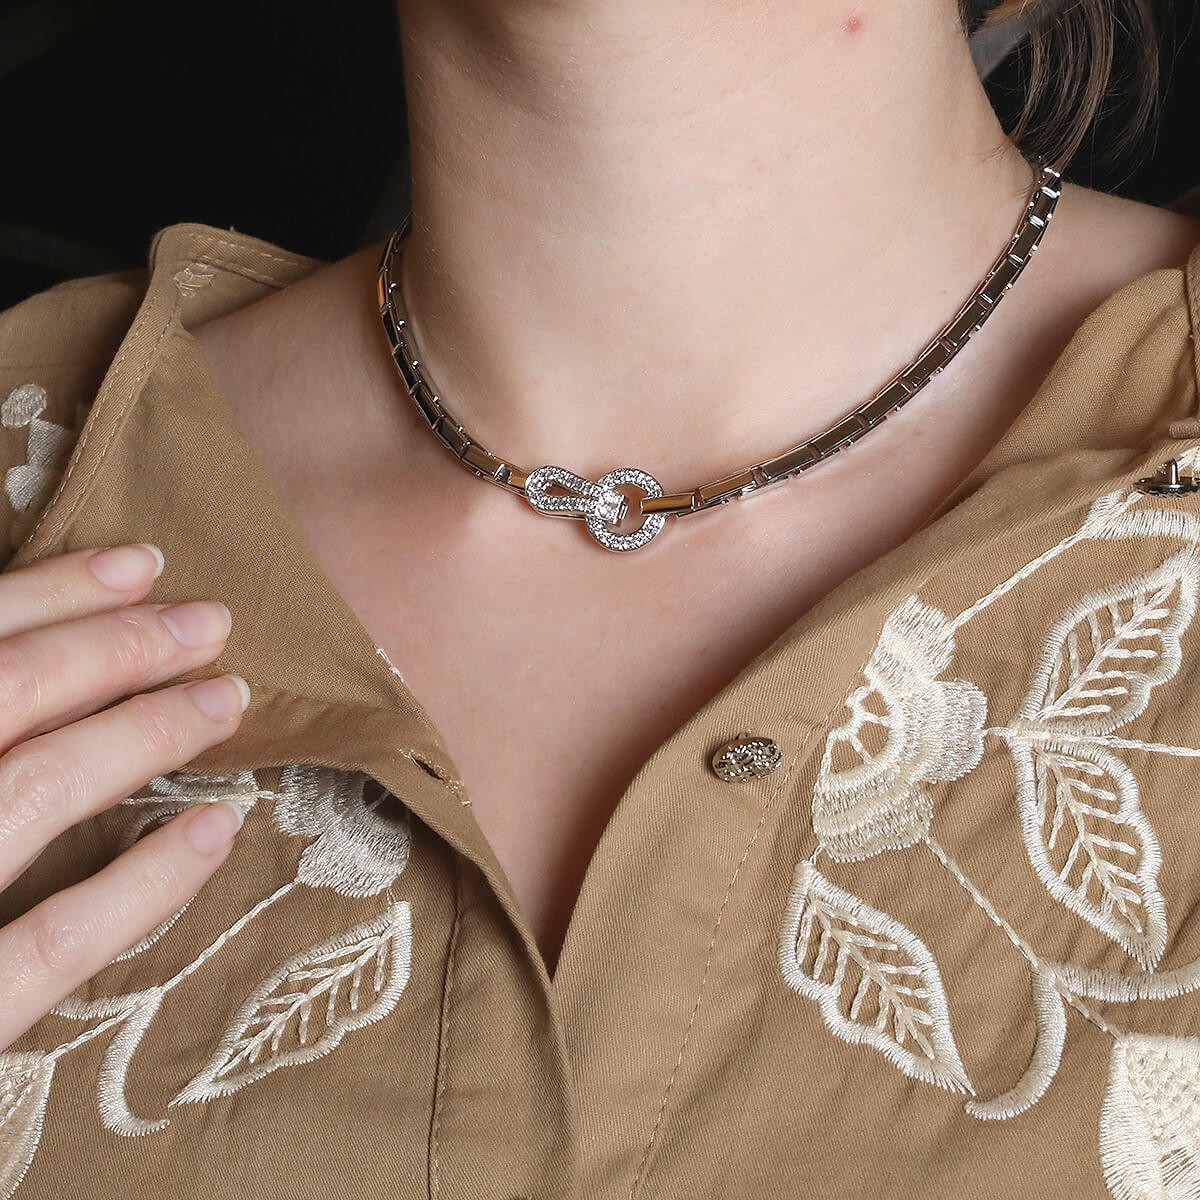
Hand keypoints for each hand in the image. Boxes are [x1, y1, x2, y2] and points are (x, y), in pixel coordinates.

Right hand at [0, 543, 248, 1052]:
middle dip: (118, 646)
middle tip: (211, 622)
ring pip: (32, 793)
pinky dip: (141, 885)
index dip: (51, 594)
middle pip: (1, 695)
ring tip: (228, 699)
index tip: (143, 565)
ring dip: (144, 734)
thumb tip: (27, 651)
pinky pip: (46, 947)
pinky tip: (215, 833)